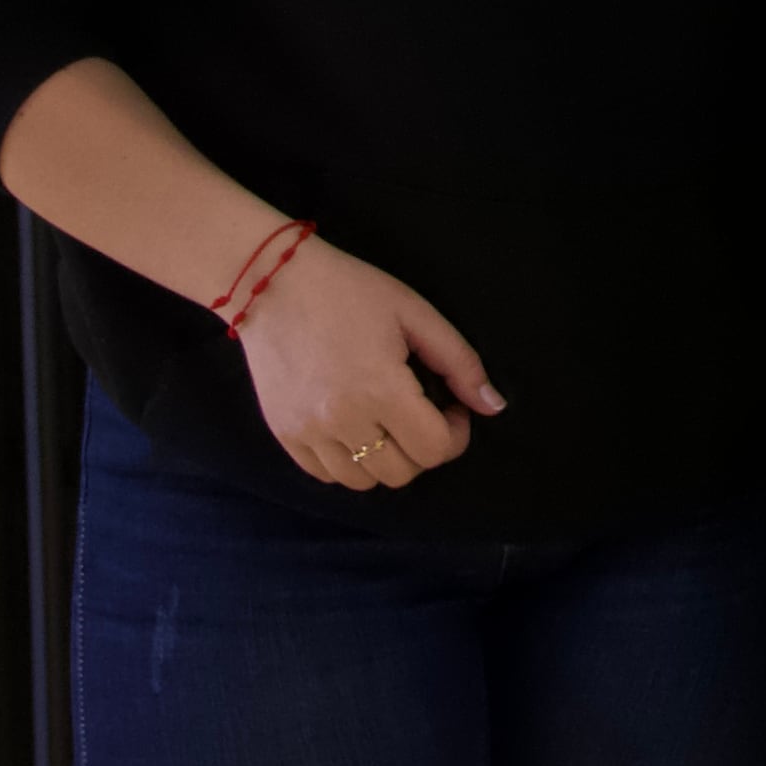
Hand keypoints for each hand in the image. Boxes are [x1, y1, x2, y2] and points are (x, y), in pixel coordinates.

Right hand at [235, 238, 502, 490]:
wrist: (273, 283)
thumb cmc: (351, 291)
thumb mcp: (415, 314)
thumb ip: (460, 364)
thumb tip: (493, 407)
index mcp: (380, 390)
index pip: (435, 449)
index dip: (456, 434)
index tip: (450, 408)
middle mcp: (342, 420)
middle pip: (402, 473)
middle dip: (424, 448)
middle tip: (421, 412)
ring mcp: (307, 432)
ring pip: (364, 482)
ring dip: (386, 460)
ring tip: (386, 422)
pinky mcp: (283, 434)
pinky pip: (327, 475)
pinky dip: (349, 462)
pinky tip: (355, 428)